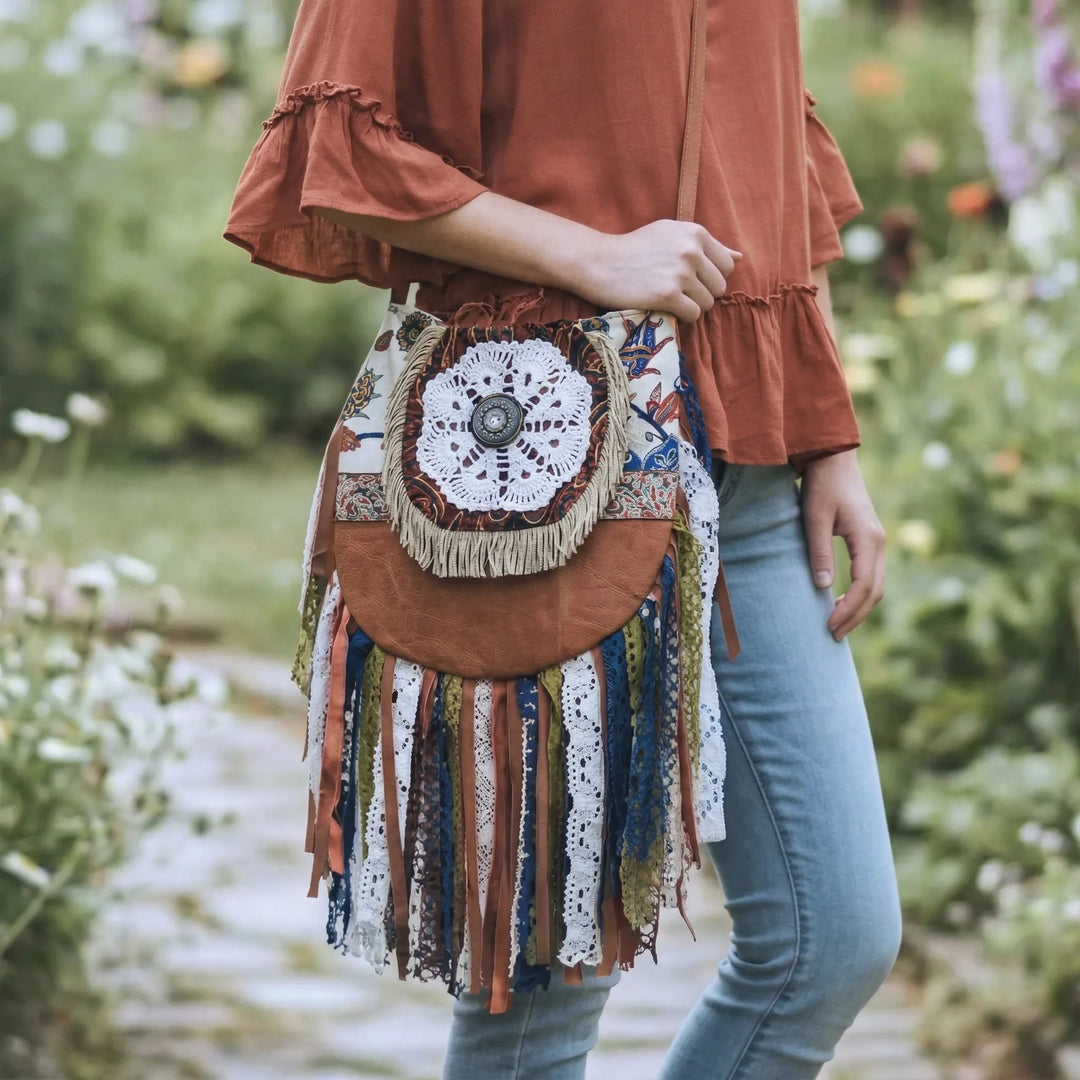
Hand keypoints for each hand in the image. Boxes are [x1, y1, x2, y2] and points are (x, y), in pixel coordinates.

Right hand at [575, 220, 741, 321]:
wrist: (599, 262)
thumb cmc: (634, 248)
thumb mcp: (671, 235)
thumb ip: (707, 246)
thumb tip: (739, 258)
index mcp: (695, 233)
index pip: (726, 266)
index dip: (710, 277)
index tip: (689, 279)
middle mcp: (691, 251)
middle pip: (720, 287)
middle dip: (703, 294)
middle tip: (679, 292)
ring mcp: (680, 273)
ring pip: (708, 303)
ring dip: (692, 306)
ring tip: (671, 300)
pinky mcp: (668, 295)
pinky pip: (693, 314)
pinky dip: (683, 317)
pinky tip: (667, 308)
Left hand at [800, 450, 885, 640]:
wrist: (834, 459)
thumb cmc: (822, 486)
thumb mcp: (814, 518)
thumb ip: (819, 552)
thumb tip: (823, 587)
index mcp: (868, 539)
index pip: (864, 586)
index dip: (848, 610)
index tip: (829, 626)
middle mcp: (879, 543)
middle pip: (875, 591)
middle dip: (855, 616)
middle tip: (832, 635)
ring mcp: (877, 542)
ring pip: (876, 586)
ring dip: (859, 608)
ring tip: (836, 625)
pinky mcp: (870, 540)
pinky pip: (871, 575)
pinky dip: (859, 594)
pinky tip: (840, 602)